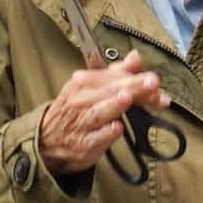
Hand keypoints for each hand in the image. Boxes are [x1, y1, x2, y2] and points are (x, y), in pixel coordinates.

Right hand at [37, 55, 165, 175]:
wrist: (47, 140)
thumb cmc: (75, 112)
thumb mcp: (91, 88)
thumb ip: (117, 73)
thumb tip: (135, 57)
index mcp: (83, 83)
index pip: (114, 77)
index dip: (137, 79)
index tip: (155, 82)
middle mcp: (81, 101)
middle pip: (110, 91)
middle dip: (133, 87)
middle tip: (151, 84)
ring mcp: (82, 123)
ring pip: (99, 112)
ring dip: (114, 105)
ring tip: (127, 98)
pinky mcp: (83, 145)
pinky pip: (95, 138)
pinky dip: (105, 134)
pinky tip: (116, 128)